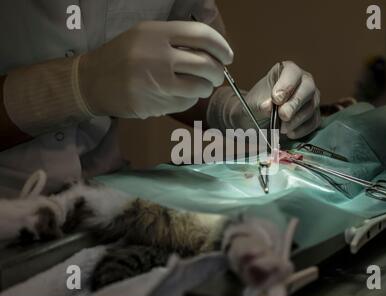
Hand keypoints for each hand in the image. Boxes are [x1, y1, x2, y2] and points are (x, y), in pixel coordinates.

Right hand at [79, 21, 233, 118]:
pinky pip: (185, 103)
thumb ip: (175, 41)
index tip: (228, 56)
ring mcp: (156, 83)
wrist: (91, 81)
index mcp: (156, 33)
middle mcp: (158, 57)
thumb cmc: (122, 56)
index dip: (221, 46)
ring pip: (199, 87)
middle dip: (218, 73)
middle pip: (206, 65)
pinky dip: (189, 100)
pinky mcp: (154, 104)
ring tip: (199, 86)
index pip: (201, 35)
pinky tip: (178, 95)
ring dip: (205, 88)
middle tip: (216, 76)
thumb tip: (211, 53)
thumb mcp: (145, 36)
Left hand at [208, 61, 320, 138]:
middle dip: (294, 104)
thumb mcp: (254, 102)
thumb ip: (261, 103)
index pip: (293, 72)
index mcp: (287, 71)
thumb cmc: (258, 104)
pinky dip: (302, 129)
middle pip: (308, 89)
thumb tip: (268, 107)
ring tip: (281, 127)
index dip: (286, 85)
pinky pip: (313, 122)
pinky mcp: (314, 115)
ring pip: (311, 107)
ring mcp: (311, 98)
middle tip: (283, 115)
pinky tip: (289, 133)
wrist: (259, 118)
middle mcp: (304, 81)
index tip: (276, 99)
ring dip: (296, 120)